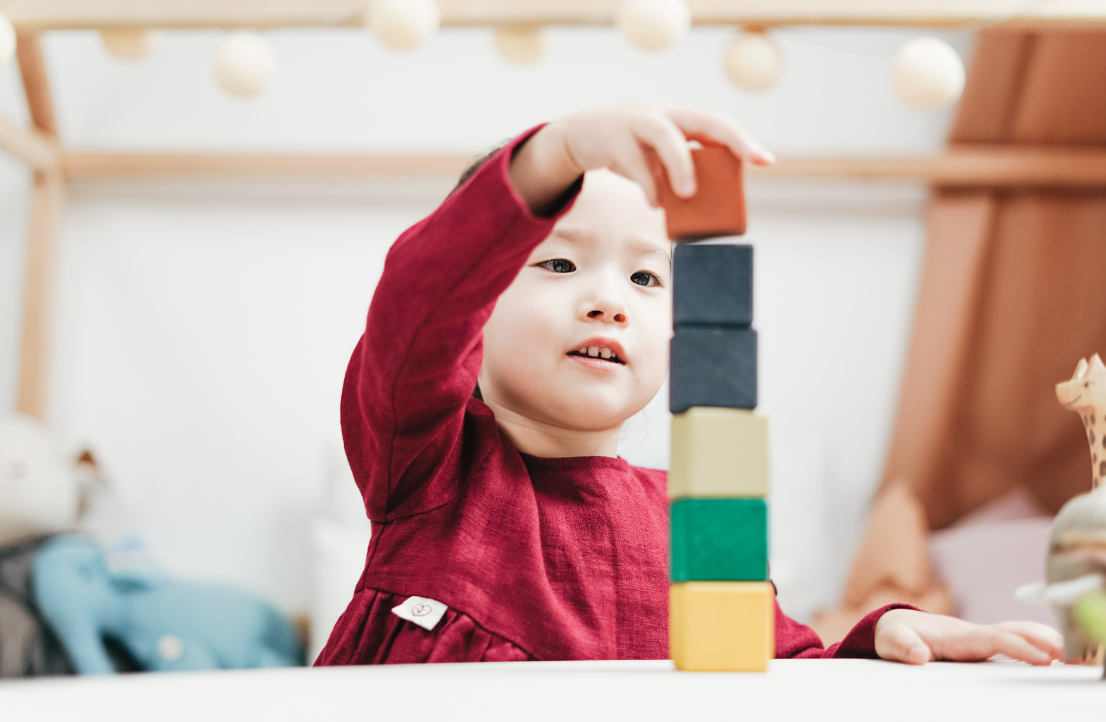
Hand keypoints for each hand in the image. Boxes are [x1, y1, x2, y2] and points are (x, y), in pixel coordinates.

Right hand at [509, 104, 773, 213]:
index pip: (718, 124)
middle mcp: (663, 115)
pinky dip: (647, 184)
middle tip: (747, 161)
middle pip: (702, 119)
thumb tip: (702, 208)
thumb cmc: (630, 150)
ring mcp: (636, 122)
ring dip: (680, 163)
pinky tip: (656, 205)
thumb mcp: (656, 157)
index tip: (765, 161)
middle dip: (730, 138)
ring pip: (664, 135)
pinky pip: (634, 161)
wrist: (582, 135)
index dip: (742, 140)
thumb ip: (677, 174)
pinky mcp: (613, 138)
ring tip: (689, 194)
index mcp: (679, 119)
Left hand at [874, 609, 1063, 665]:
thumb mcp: (891, 641)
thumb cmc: (894, 634)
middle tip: (1070, 654)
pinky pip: (1013, 639)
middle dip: (1042, 640)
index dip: (1019, 647)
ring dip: (1043, 638)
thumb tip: (918, 655)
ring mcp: (978, 637)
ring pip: (1017, 632)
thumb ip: (903, 647)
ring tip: (1071, 653)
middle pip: (1014, 631)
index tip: (1043, 658)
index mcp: (956, 635)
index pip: (994, 639)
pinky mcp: (980, 644)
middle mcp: (972, 633)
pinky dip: (1035, 642)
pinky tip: (1052, 653)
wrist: (895, 626)